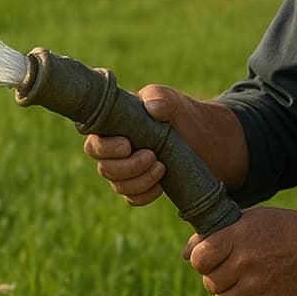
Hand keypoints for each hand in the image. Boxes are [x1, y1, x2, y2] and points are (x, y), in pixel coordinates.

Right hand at [82, 84, 184, 205]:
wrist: (202, 137)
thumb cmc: (179, 114)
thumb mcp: (171, 100)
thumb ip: (159, 97)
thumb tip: (151, 108)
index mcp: (113, 128)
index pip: (93, 143)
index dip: (104, 149)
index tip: (127, 145)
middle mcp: (114, 151)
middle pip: (104, 168)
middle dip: (127, 167)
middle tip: (152, 156)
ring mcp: (126, 171)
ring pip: (118, 185)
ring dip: (140, 181)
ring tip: (162, 167)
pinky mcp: (140, 186)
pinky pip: (132, 198)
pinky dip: (145, 194)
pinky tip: (161, 185)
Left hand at [183, 207, 296, 295]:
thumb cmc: (281, 229)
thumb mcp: (248, 219)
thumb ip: (215, 233)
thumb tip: (185, 255)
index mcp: (237, 236)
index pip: (199, 258)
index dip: (201, 260)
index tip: (211, 258)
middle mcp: (245, 262)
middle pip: (210, 282)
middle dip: (216, 276)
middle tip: (233, 269)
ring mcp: (258, 286)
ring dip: (230, 293)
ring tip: (246, 281)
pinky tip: (254, 295)